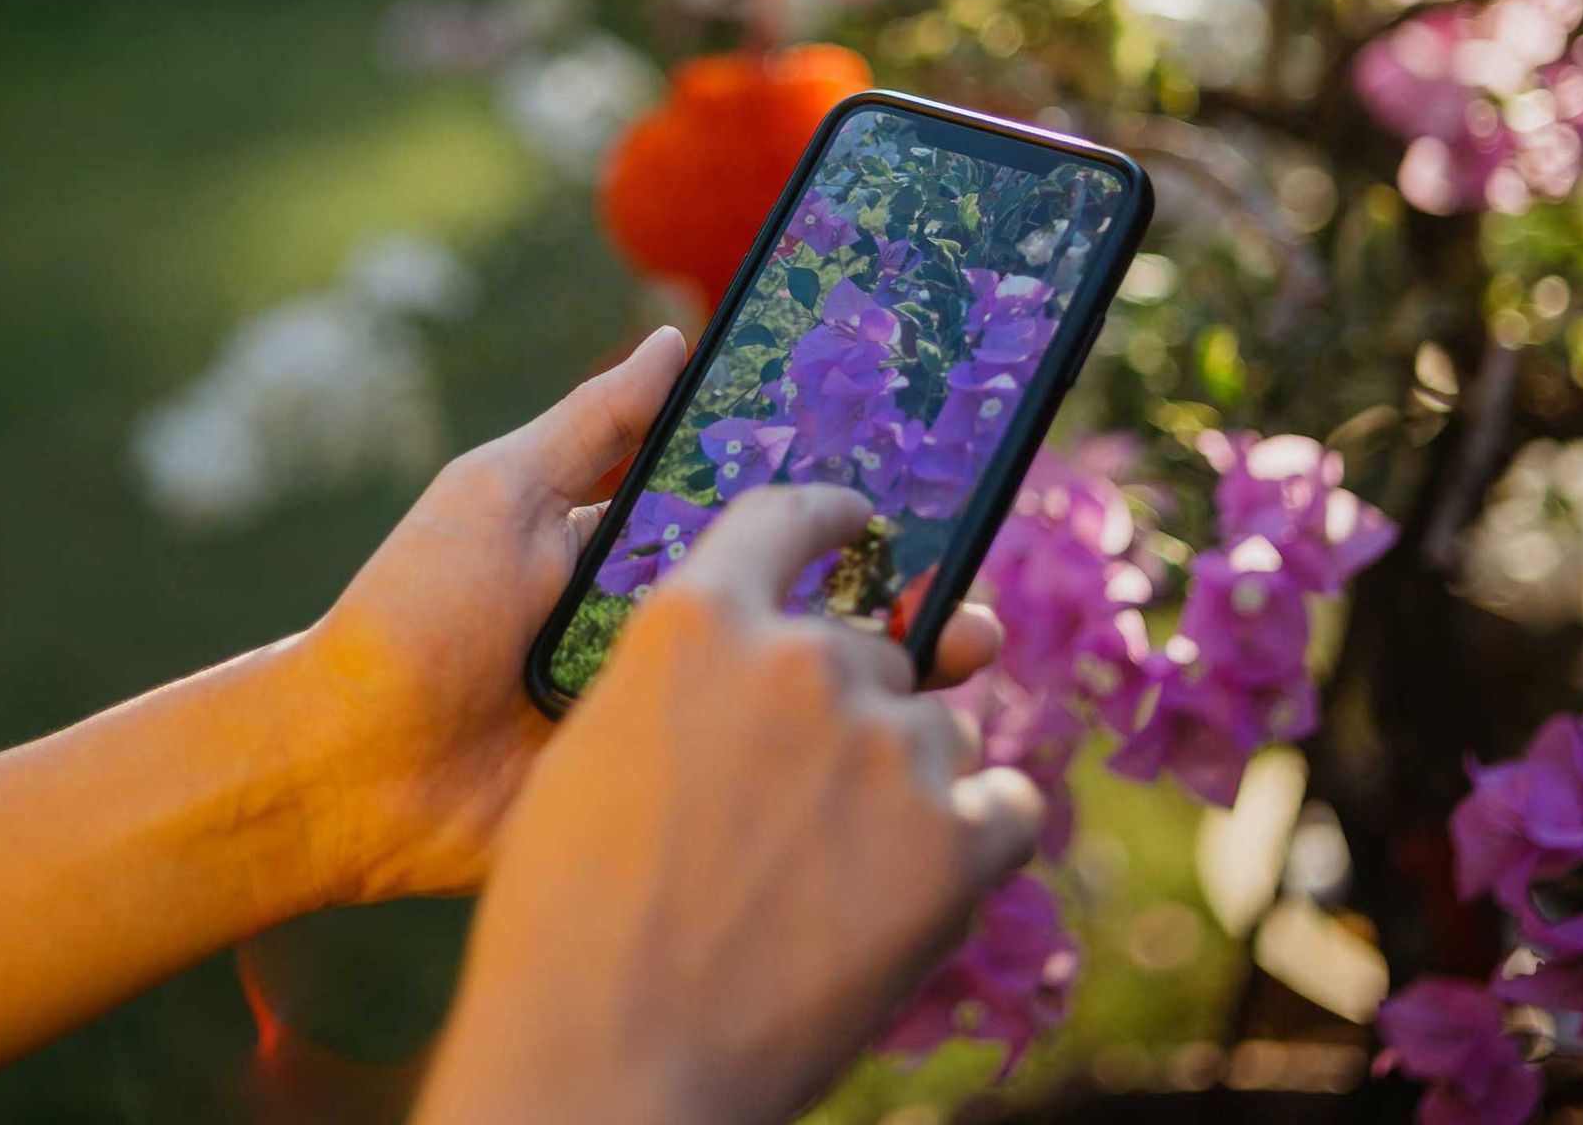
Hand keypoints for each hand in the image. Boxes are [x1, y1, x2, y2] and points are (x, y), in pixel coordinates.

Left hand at [287, 326, 1003, 902]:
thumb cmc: (414, 612)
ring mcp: (681, 718)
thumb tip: (670, 337)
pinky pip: (765, 776)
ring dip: (897, 669)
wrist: (348, 769)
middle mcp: (678, 633)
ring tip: (971, 647)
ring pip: (808, 692)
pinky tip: (916, 749)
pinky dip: (840, 764)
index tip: (926, 481)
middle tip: (970, 579)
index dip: (844, 507)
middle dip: (896, 591)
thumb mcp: (501, 492)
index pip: (767, 523)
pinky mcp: (672, 794)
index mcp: (647, 557)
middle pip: (808, 607)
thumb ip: (592, 427)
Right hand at [412, 485, 1043, 1124]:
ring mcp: (887, 744)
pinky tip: (918, 889)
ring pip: (935, 732)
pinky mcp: (955, 838)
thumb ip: (689, 681)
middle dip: (848, 713)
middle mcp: (803, 659)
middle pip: (871, 651)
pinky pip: (1008, 804)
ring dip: (902, 786)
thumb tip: (767, 662)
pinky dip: (977, 840)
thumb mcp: (594, 752)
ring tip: (830, 879)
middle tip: (797, 809)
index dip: (832, 520)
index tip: (864, 525)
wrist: (611, 1062)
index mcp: (699, 623)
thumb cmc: (574, 917)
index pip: (789, 520)